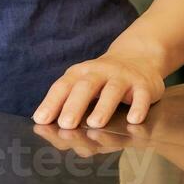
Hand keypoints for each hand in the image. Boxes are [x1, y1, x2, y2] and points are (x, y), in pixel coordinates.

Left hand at [32, 52, 165, 128]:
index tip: (40, 120)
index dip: (51, 103)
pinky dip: (138, 107)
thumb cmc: (103, 79)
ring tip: (95, 124)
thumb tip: (46, 126)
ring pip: (112, 90)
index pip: (62, 87)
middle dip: (74, 105)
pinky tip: (133, 120)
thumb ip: (69, 103)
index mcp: (80, 73)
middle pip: (85, 87)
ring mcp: (122, 77)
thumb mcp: (84, 85)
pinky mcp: (143, 85)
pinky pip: (141, 96)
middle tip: (65, 125)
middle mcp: (99, 72)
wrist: (138, 58)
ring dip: (103, 107)